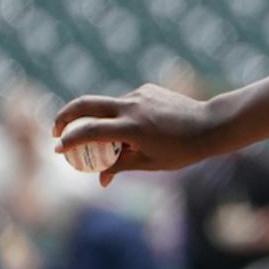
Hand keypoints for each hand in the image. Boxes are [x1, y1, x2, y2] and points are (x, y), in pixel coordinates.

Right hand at [52, 84, 218, 186]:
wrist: (212, 124)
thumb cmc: (183, 150)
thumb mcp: (150, 164)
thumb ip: (120, 166)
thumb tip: (100, 179)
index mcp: (131, 127)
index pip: (88, 131)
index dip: (69, 141)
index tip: (58, 150)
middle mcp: (131, 106)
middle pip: (84, 104)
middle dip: (64, 116)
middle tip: (56, 131)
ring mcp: (139, 95)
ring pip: (106, 105)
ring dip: (100, 121)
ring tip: (113, 142)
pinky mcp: (146, 89)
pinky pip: (125, 103)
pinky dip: (122, 116)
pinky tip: (140, 129)